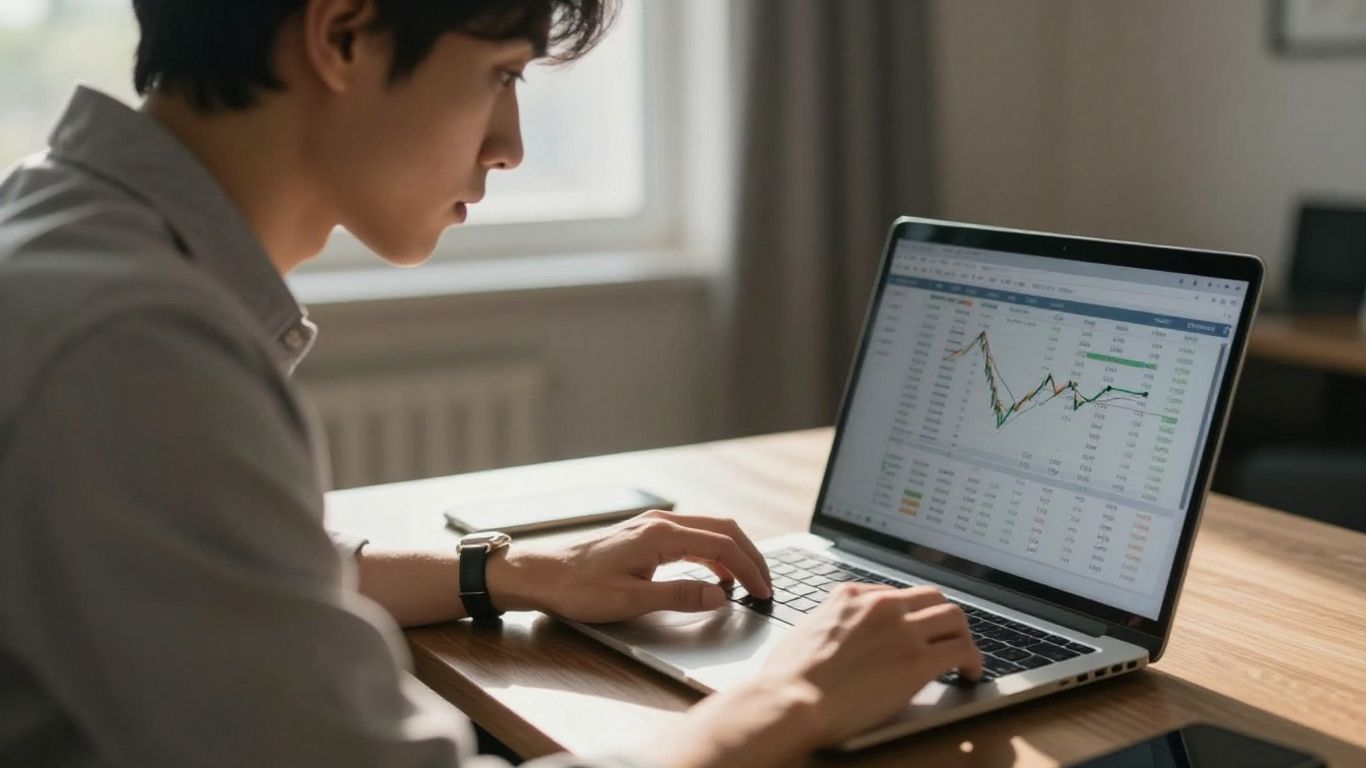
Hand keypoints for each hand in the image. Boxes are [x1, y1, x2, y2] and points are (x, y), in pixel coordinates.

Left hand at [488, 509, 772, 622]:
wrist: (541, 574)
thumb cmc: (579, 588)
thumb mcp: (631, 600)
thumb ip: (679, 596)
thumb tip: (720, 596)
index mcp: (661, 534)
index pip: (723, 545)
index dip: (750, 570)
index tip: (764, 593)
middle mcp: (661, 522)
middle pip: (723, 529)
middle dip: (751, 556)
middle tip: (766, 585)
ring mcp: (653, 526)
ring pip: (709, 530)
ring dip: (734, 553)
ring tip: (749, 582)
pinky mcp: (645, 535)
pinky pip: (692, 536)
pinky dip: (713, 553)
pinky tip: (716, 575)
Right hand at [643, 583, 981, 767]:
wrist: (792, 699)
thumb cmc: (788, 676)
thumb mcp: (805, 630)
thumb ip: (830, 622)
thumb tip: (835, 633)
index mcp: (850, 595)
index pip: (896, 594)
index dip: (910, 615)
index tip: (915, 630)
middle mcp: (881, 605)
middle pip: (932, 598)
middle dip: (942, 619)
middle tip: (945, 639)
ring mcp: (903, 630)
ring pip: (954, 617)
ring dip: (962, 636)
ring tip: (964, 657)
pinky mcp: (919, 660)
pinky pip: (963, 650)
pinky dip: (973, 660)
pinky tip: (970, 673)